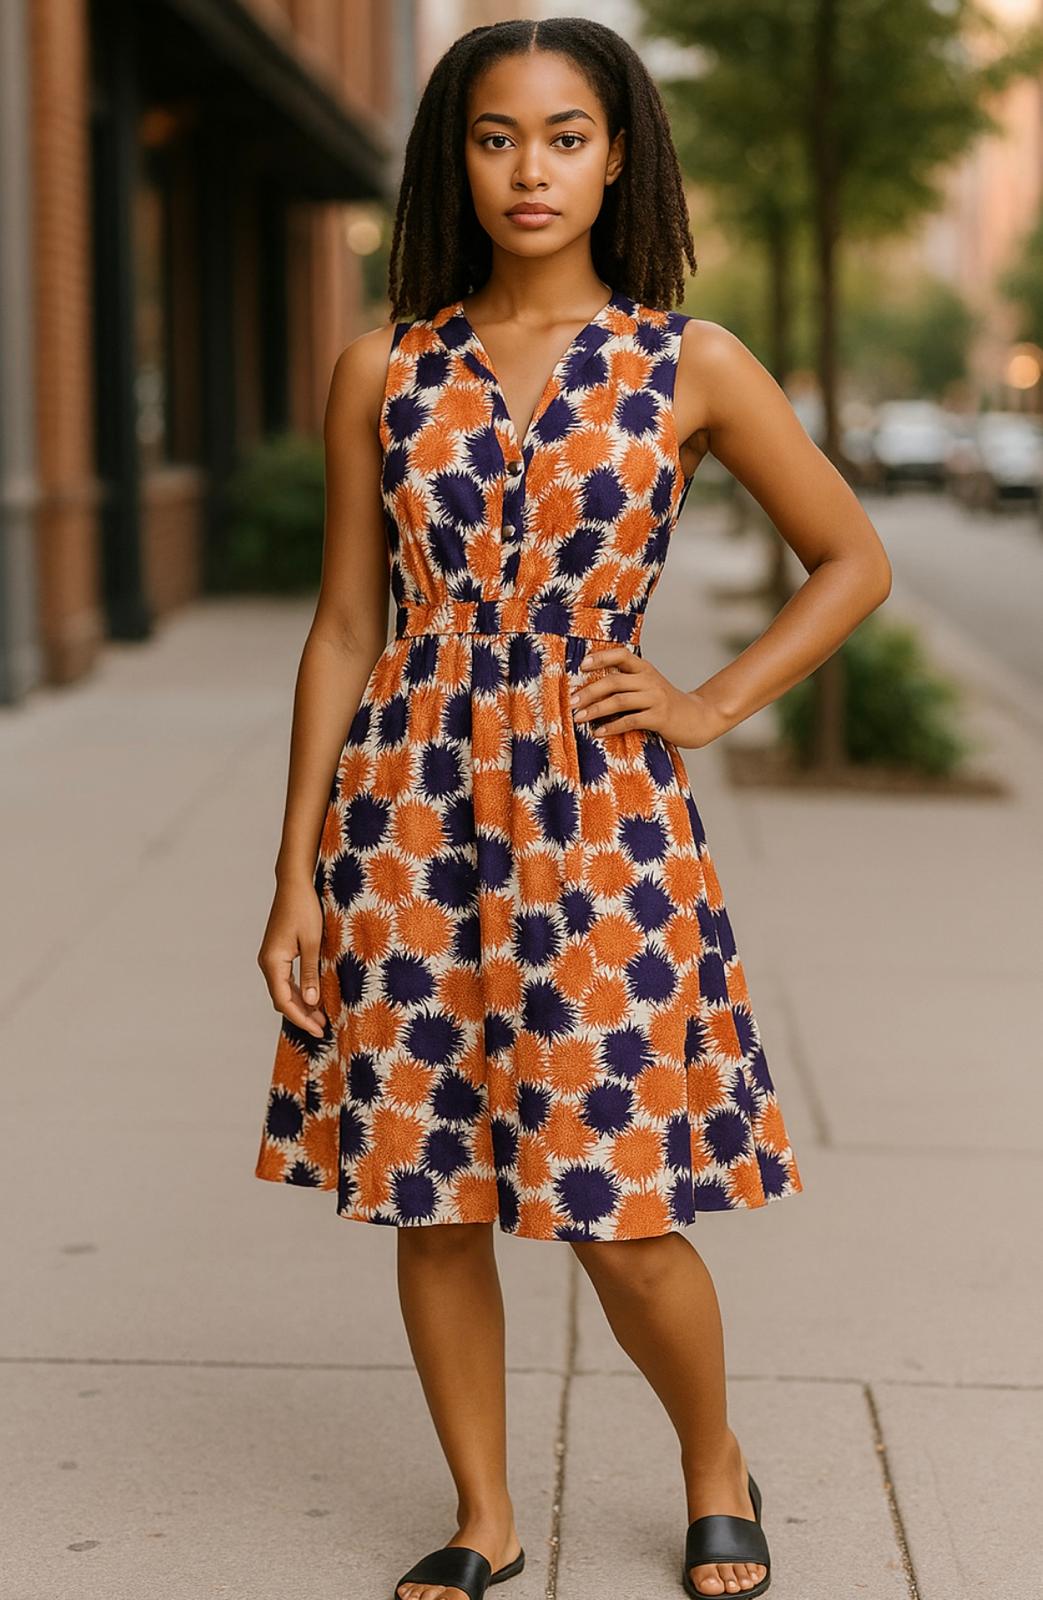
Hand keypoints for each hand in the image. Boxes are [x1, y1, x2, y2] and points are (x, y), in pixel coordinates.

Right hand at [257, 879, 327, 1038]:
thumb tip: (311, 1002)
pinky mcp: (277, 953)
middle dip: (301, 1015)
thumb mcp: (313, 942)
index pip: (284, 1000)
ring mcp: (270, 958)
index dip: (301, 1018)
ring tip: (320, 1016)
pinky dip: (298, 991)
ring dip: (300, 1004)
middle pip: (281, 998)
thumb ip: (311, 973)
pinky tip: (312, 997)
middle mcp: (267, 962)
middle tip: (323, 1028)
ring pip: (283, 990)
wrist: (294, 884)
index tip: (318, 1030)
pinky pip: (285, 979)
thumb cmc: (304, 908)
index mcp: (273, 961)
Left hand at [568, 646, 727, 749]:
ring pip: (619, 701)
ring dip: (595, 710)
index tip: (582, 666)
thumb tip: (591, 687)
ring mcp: (655, 698)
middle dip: (589, 691)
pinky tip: (598, 732)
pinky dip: (611, 727)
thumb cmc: (665, 704)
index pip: (622, 654)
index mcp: (645, 669)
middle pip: (614, 681)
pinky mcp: (659, 717)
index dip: (601, 657)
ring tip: (578, 718)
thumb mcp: (649, 686)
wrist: (698, 717)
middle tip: (572, 702)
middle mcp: (650, 680)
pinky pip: (630, 720)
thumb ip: (627, 682)